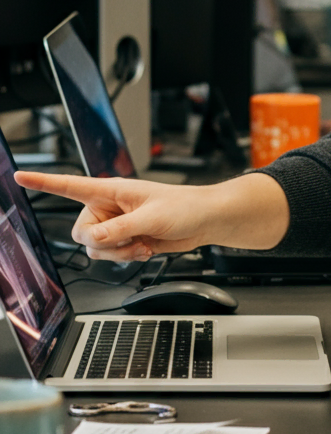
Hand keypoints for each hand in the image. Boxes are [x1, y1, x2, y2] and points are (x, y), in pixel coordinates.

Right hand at [14, 170, 289, 261]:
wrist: (206, 221)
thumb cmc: (186, 207)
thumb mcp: (150, 218)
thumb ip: (118, 229)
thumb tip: (91, 239)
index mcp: (112, 190)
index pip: (71, 185)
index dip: (45, 182)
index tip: (21, 175)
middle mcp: (109, 207)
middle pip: (81, 232)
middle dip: (103, 242)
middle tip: (129, 238)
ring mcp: (117, 225)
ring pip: (94, 249)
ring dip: (118, 253)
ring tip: (142, 242)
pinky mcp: (126, 240)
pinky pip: (111, 256)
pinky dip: (126, 258)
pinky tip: (145, 249)